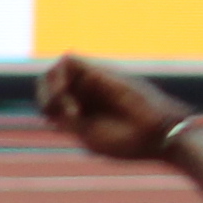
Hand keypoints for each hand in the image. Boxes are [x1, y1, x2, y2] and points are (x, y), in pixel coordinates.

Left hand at [37, 52, 199, 164]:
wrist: (157, 133)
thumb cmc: (127, 142)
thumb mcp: (87, 135)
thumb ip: (66, 119)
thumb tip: (50, 102)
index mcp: (82, 110)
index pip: (49, 99)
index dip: (46, 107)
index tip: (63, 123)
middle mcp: (86, 92)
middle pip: (48, 82)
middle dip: (45, 97)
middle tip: (61, 113)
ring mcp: (94, 80)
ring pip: (55, 70)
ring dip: (51, 89)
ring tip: (67, 106)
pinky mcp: (102, 70)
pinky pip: (68, 61)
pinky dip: (60, 77)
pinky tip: (66, 94)